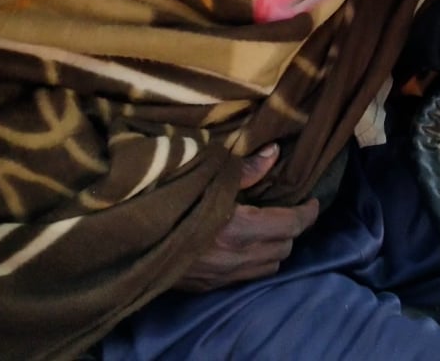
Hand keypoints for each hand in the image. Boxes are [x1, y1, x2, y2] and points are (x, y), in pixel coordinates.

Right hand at [173, 143, 320, 292]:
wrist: (126, 238)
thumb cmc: (165, 199)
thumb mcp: (204, 176)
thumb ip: (245, 170)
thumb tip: (275, 153)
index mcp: (240, 230)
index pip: (292, 225)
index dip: (308, 212)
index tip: (313, 201)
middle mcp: (236, 258)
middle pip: (285, 248)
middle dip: (292, 229)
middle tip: (289, 210)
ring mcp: (222, 276)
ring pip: (269, 267)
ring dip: (276, 248)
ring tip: (270, 227)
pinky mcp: (207, 286)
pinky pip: (247, 277)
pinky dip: (256, 260)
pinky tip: (245, 244)